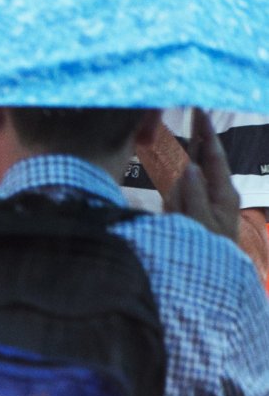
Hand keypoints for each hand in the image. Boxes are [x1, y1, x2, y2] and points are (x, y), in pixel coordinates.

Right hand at [165, 111, 243, 246]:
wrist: (209, 286)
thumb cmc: (207, 255)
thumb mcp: (202, 226)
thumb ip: (193, 197)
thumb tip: (187, 167)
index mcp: (222, 195)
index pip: (214, 156)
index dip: (206, 132)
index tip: (199, 109)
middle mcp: (215, 196)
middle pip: (205, 161)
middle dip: (200, 137)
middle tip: (194, 112)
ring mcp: (202, 206)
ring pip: (190, 177)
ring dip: (184, 160)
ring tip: (184, 145)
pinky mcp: (190, 216)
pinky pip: (179, 196)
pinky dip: (175, 186)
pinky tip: (172, 185)